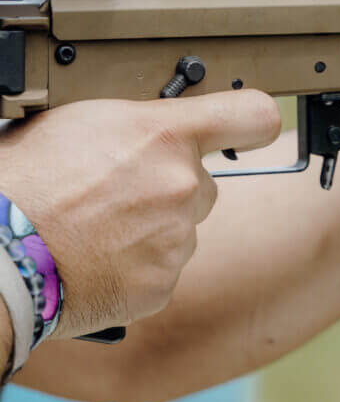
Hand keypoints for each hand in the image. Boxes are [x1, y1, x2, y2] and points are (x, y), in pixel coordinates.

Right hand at [0, 90, 279, 339]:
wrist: (2, 250)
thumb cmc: (28, 179)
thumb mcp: (86, 120)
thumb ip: (142, 123)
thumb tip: (156, 128)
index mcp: (167, 134)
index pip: (251, 116)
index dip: (252, 122)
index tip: (249, 129)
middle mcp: (182, 184)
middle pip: (204, 185)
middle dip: (173, 189)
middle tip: (123, 195)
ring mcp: (176, 238)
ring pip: (182, 230)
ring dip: (154, 230)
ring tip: (100, 230)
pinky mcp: (162, 285)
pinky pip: (164, 271)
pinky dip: (139, 269)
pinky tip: (101, 260)